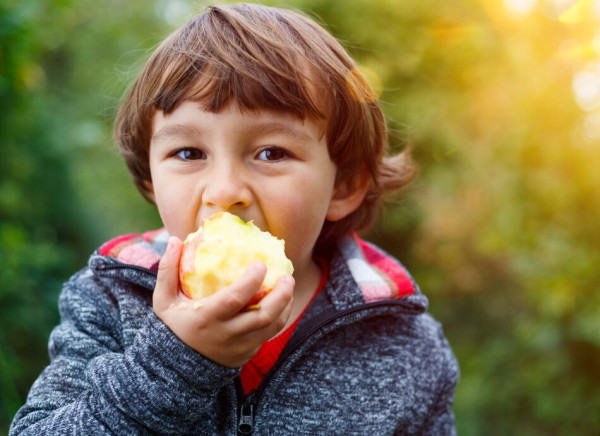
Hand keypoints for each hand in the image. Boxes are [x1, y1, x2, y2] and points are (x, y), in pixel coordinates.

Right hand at [153, 236, 294, 367]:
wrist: (177, 367)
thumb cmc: (173, 326)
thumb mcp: (163, 300)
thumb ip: (167, 271)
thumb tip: (175, 240)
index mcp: (206, 319)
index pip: (234, 299)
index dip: (251, 281)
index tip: (261, 264)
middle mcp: (226, 335)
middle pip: (262, 316)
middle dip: (281, 295)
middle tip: (288, 276)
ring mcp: (240, 347)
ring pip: (271, 326)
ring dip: (285, 305)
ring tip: (289, 285)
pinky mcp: (247, 353)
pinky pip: (269, 334)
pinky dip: (279, 316)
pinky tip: (282, 301)